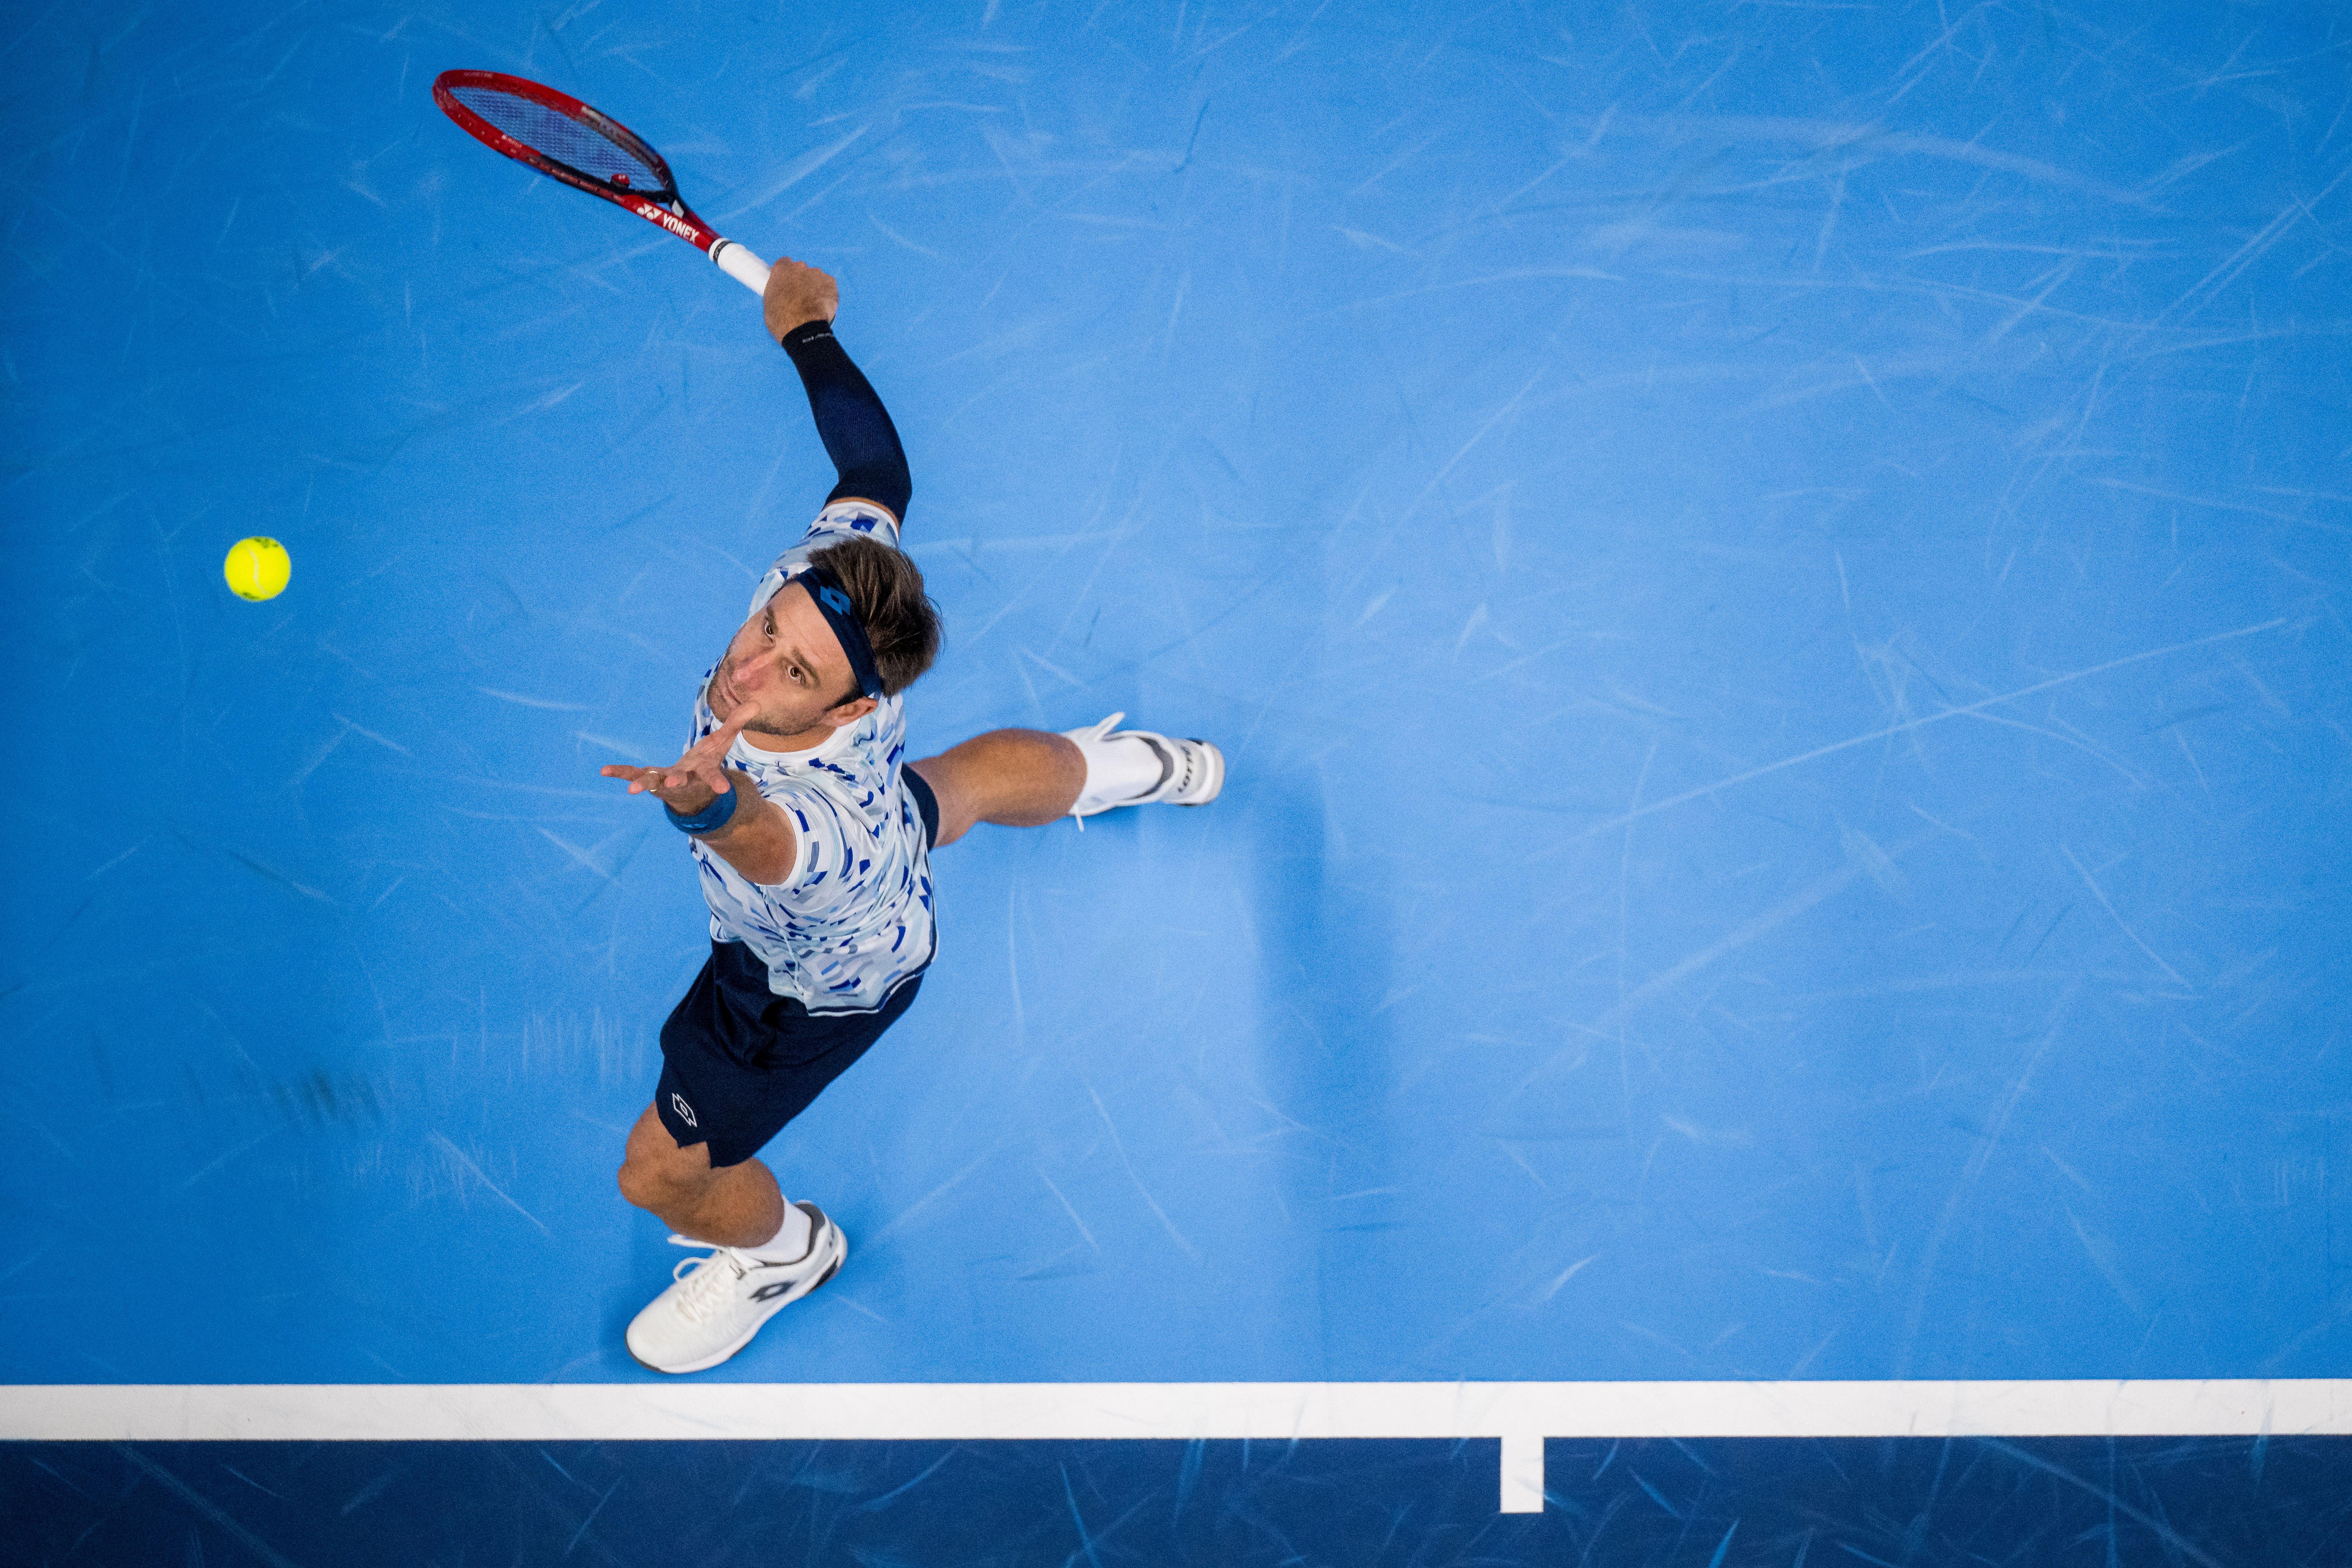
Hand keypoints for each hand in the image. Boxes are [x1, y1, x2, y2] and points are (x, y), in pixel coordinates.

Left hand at [601, 708, 753, 814]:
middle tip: (673, 783)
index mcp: (702, 772)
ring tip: (630, 790)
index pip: (712, 775)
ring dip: (643, 784)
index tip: (724, 789)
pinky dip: (620, 772)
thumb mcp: (722, 742)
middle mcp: (684, 780)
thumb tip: (756, 703)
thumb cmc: (708, 763)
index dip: (717, 781)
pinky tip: (603, 770)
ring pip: (654, 782)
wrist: (692, 790)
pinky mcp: (651, 779)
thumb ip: (736, 723)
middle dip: (676, 781)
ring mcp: (665, 781)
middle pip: (680, 781)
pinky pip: (634, 774)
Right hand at [764, 257, 838, 340]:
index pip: (784, 264)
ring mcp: (816, 273)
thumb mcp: (770, 304)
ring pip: (815, 277)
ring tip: (813, 304)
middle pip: (801, 270)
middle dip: (801, 281)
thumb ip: (777, 292)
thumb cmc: (782, 320)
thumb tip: (781, 296)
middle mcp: (799, 267)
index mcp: (782, 270)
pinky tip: (823, 305)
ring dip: (814, 287)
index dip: (786, 275)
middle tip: (800, 297)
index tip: (787, 284)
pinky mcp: (830, 282)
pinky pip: (828, 285)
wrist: (803, 329)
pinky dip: (826, 293)